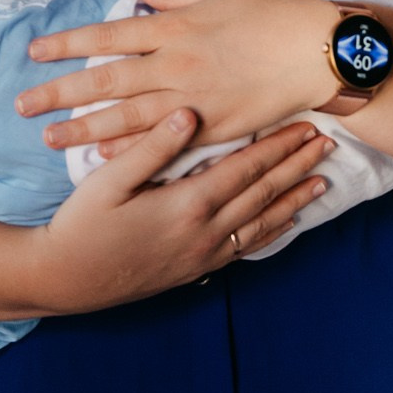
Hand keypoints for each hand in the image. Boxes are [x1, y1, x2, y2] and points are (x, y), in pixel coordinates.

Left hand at [17, 0, 338, 152]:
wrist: (320, 52)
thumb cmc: (275, 15)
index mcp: (175, 26)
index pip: (107, 35)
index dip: (68, 44)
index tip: (35, 53)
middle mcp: (175, 64)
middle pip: (104, 81)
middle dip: (59, 93)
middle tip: (22, 107)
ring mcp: (193, 99)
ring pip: (125, 117)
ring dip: (82, 128)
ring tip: (49, 139)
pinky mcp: (213, 128)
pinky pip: (162, 141)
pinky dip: (129, 148)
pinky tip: (101, 156)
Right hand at [22, 110, 334, 312]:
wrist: (66, 280)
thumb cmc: (82, 223)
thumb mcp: (109, 179)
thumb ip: (152, 146)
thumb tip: (190, 112)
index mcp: (188, 204)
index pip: (246, 168)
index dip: (279, 146)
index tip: (304, 125)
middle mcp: (205, 232)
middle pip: (263, 193)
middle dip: (296, 166)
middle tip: (326, 143)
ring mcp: (204, 255)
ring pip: (263, 223)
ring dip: (294, 200)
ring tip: (321, 181)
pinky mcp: (197, 270)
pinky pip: (246, 248)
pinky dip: (272, 232)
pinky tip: (287, 222)